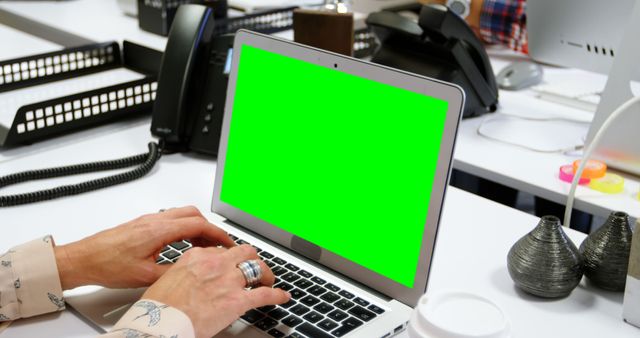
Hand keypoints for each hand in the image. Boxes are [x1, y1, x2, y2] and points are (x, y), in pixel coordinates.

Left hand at [54, 206, 235, 289]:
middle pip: (193, 213)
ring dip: (197, 227)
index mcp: (158, 230)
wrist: (83, 259)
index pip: (198, 224)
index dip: (217, 233)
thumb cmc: (106, 265)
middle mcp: (154, 220)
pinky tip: (183, 244)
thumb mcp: (145, 276)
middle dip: (210, 227)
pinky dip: (184, 228)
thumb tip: (191, 270)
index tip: (227, 242)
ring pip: (182, 214)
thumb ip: (173, 271)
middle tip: (219, 243)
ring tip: (203, 245)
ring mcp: (148, 220)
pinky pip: (171, 219)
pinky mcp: (142, 224)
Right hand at [142, 245, 290, 337]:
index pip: (221, 250)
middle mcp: (216, 264)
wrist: (160, 324)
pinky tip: (283, 297)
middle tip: (253, 267)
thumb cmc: (159, 308)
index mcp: (197, 257)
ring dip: (265, 274)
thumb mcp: (167, 279)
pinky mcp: (237, 301)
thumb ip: (186, 273)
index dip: (230, 258)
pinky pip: (264, 294)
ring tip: (268, 280)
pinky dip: (277, 295)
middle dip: (252, 259)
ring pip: (257, 268)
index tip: (232, 263)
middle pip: (244, 252)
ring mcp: (228, 281)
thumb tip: (191, 278)